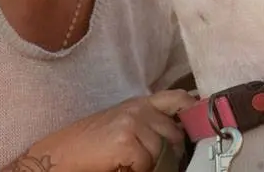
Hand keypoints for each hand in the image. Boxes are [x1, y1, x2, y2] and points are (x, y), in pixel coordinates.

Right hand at [23, 89, 195, 171]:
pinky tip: (120, 166)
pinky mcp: (126, 139)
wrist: (61, 155)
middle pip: (176, 134)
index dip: (194, 112)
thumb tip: (181, 137)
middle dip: (171, 153)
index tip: (203, 129)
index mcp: (140, 103)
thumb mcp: (123, 127)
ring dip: (152, 165)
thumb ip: (150, 125)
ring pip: (163, 151)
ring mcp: (133, 122)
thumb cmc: (90, 146)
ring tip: (130, 164)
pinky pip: (148, 163)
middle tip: (150, 162)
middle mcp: (139, 108)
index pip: (179, 99)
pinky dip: (137, 171)